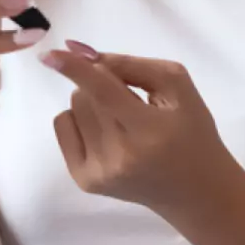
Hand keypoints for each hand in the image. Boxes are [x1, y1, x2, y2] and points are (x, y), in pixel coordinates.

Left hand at [40, 41, 238, 215]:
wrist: (194, 191)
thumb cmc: (191, 133)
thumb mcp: (177, 87)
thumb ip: (132, 65)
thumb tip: (82, 53)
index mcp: (148, 131)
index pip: (103, 92)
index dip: (75, 69)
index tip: (50, 53)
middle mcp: (119, 155)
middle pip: (84, 95)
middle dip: (101, 86)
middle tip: (130, 102)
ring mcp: (98, 172)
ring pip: (72, 108)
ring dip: (92, 104)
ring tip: (121, 121)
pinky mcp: (85, 181)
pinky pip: (62, 128)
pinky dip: (79, 121)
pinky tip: (105, 133)